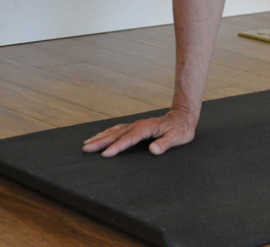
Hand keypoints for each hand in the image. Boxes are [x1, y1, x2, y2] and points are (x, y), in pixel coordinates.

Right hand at [82, 108, 197, 156]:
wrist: (184, 116)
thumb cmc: (181, 129)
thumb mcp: (178, 138)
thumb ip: (165, 144)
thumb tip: (153, 150)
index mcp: (147, 128)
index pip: (129, 139)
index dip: (117, 147)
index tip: (105, 154)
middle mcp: (139, 125)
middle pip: (116, 134)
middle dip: (100, 141)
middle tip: (86, 148)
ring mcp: (136, 125)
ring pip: (115, 131)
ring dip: (101, 137)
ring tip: (87, 143)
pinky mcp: (136, 127)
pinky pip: (118, 129)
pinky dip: (107, 133)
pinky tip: (101, 136)